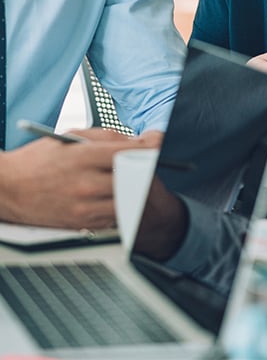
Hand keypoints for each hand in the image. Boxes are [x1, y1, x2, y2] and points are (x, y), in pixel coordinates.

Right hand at [0, 129, 155, 229]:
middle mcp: (85, 183)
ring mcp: (83, 207)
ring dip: (136, 190)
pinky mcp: (80, 223)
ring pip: (128, 201)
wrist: (6, 188)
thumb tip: (142, 140)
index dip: (151, 148)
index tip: (159, 146)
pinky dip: (121, 206)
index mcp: (85, 157)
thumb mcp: (74, 136)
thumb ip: (111, 136)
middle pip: (135, 179)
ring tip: (133, 179)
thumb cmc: (39, 159)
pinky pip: (114, 217)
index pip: (131, 152)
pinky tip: (115, 195)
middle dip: (146, 169)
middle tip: (149, 163)